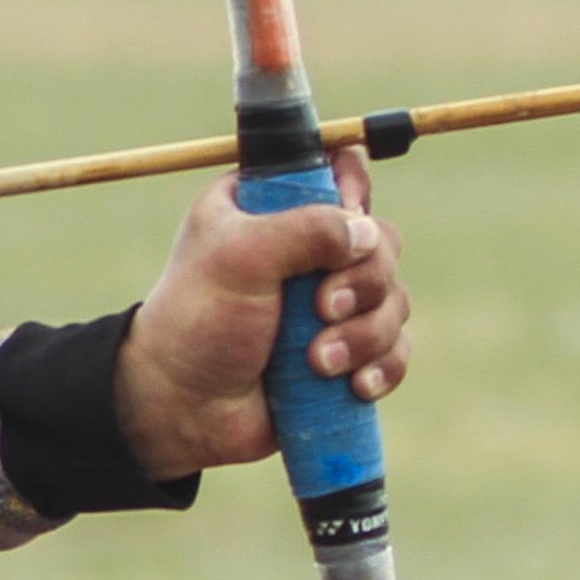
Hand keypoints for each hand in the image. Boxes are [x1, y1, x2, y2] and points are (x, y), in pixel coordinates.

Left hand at [110, 149, 412, 480]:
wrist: (184, 410)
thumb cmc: (197, 324)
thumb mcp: (238, 258)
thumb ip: (304, 229)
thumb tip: (366, 232)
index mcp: (270, 206)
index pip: (338, 169)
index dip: (352, 190)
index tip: (343, 217)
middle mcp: (305, 249)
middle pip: (380, 240)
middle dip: (364, 280)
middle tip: (323, 309)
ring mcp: (328, 303)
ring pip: (392, 298)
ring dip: (367, 334)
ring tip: (318, 363)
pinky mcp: (344, 350)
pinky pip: (395, 347)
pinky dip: (383, 366)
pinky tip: (356, 386)